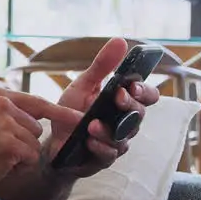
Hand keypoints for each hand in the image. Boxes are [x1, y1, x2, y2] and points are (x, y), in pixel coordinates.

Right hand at [0, 89, 77, 194]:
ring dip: (21, 156)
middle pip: (36, 127)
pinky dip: (19, 166)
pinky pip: (31, 157)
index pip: (37, 102)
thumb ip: (7, 113)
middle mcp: (1, 104)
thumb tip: (40, 117)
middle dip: (24, 141)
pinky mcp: (9, 143)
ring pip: (34, 144)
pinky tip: (0, 165)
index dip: (60, 112)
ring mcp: (5, 123)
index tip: (81, 118)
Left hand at [52, 37, 160, 177]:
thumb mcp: (83, 85)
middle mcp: (126, 123)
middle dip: (130, 107)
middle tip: (117, 98)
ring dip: (109, 130)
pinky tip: (89, 141)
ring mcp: (117, 142)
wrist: (53, 140)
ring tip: (92, 123)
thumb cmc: (71, 111)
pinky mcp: (104, 159)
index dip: (144, 91)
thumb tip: (121, 40)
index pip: (147, 96)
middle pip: (139, 115)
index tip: (131, 85)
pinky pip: (109, 154)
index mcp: (123, 103)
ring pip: (124, 137)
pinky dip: (99, 147)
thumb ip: (102, 66)